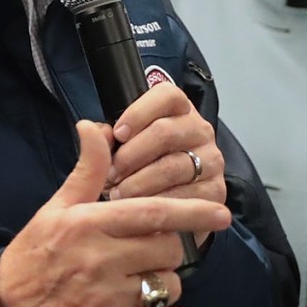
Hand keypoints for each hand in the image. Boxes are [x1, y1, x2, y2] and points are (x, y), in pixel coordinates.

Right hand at [0, 123, 231, 306]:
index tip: (221, 211)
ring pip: (168, 285)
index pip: (153, 214)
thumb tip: (97, 126)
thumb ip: (87, 172)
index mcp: (89, 226)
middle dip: (168, 249)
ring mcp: (107, 300)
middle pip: (167, 248)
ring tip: (144, 283)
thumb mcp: (55, 210)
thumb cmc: (32, 257)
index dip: (192, 211)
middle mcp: (100, 261)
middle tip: (151, 252)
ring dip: (166, 284)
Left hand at [105, 83, 228, 247]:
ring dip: (138, 183)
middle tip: (110, 175)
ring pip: (172, 167)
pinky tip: (140, 210)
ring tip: (118, 194)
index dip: (138, 113)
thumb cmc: (140, 170)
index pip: (166, 95)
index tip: (117, 134)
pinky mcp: (215, 191)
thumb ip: (107, 138)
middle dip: (130, 156)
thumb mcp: (122, 149)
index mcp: (179, 110)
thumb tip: (91, 130)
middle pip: (165, 132)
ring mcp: (212, 160)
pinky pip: (183, 197)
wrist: (168, 209)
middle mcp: (200, 130)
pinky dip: (156, 205)